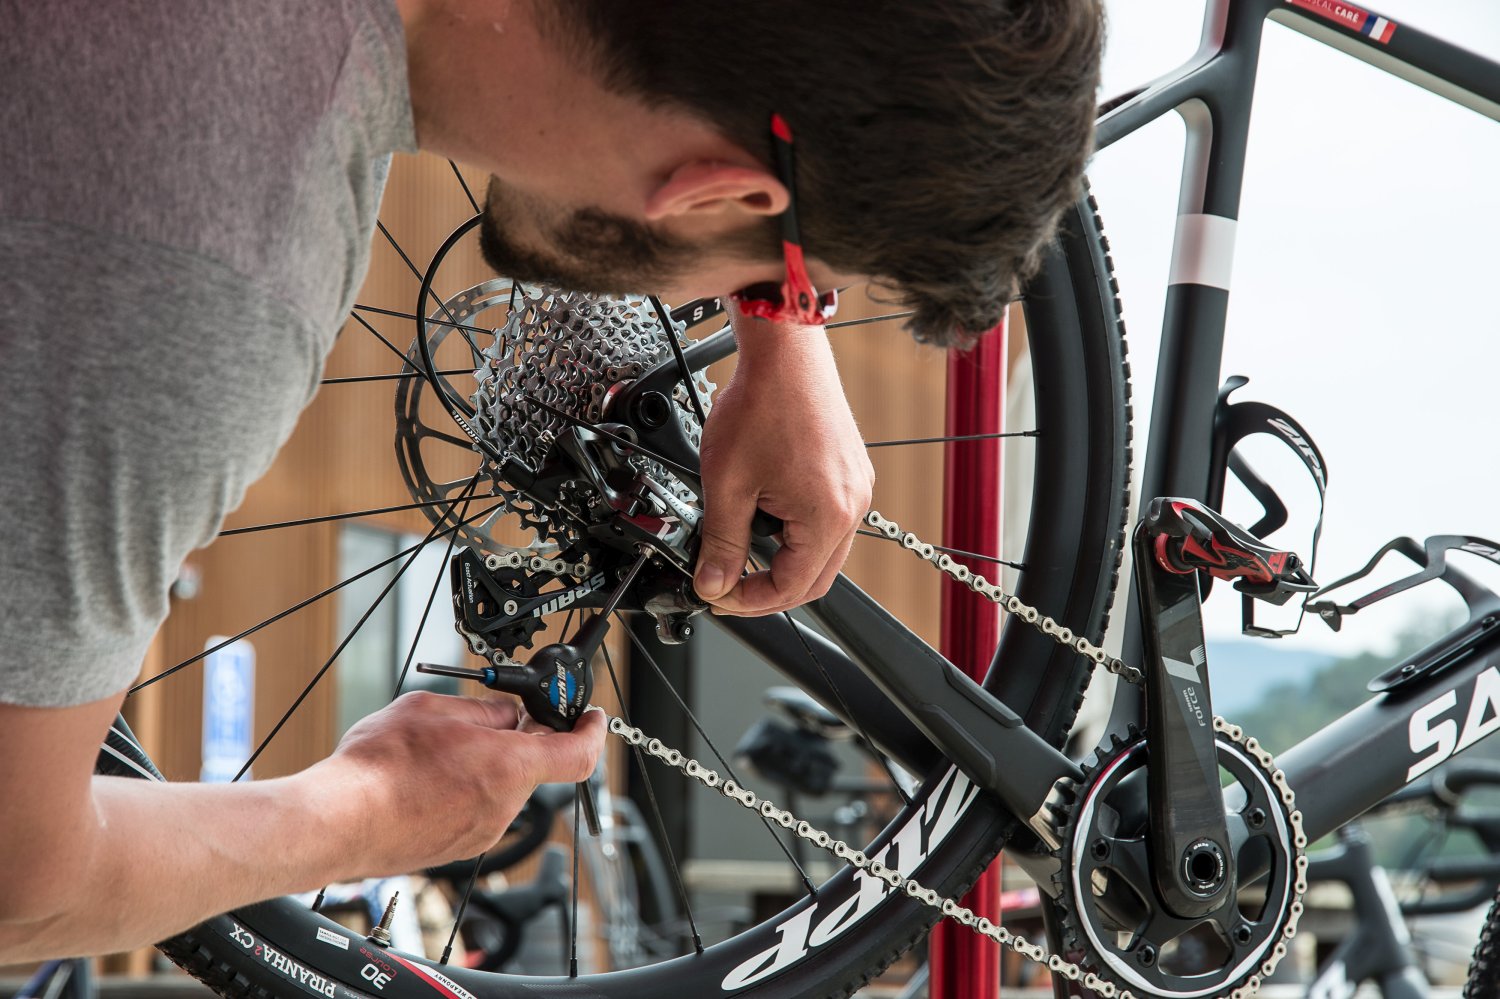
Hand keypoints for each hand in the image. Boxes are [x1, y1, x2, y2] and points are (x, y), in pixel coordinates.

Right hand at [318, 691, 604, 871]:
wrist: (337, 823)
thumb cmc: (379, 768)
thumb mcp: (435, 710)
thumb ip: (482, 711)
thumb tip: (504, 715)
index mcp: (510, 768)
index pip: (577, 755)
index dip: (592, 733)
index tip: (592, 718)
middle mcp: (503, 808)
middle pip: (532, 767)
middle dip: (519, 740)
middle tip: (496, 717)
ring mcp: (479, 833)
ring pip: (500, 789)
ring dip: (485, 765)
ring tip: (438, 747)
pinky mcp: (454, 849)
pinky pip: (474, 810)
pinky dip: (462, 789)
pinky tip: (426, 776)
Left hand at [693, 322, 873, 614]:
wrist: (785, 351)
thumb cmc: (760, 405)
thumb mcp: (726, 484)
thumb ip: (720, 543)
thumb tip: (712, 584)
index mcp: (826, 518)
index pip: (791, 589)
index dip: (749, 601)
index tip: (717, 594)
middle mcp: (852, 507)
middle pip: (813, 578)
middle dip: (768, 588)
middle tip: (727, 583)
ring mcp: (856, 489)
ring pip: (823, 551)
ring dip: (783, 559)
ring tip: (740, 547)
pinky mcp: (851, 472)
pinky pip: (828, 520)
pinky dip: (797, 531)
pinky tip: (765, 515)